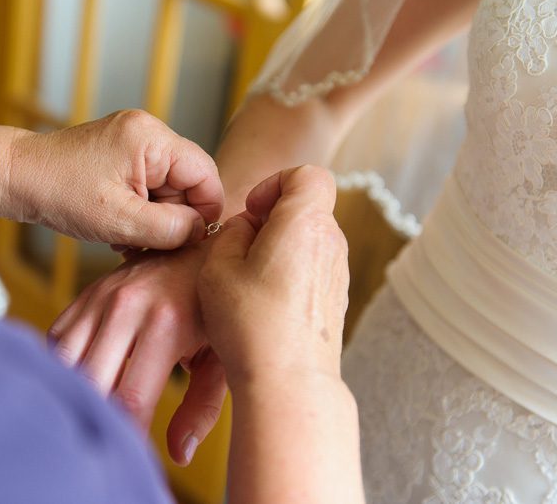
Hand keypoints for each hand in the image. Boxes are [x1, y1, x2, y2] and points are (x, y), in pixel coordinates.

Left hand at [5, 109, 222, 248]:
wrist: (14, 177)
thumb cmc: (59, 194)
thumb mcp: (120, 221)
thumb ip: (169, 228)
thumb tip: (202, 231)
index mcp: (152, 139)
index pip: (206, 174)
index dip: (205, 212)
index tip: (187, 241)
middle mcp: (148, 130)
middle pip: (189, 181)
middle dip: (174, 217)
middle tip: (148, 244)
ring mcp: (134, 139)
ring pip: (169, 186)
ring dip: (156, 217)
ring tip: (129, 237)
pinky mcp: (122, 151)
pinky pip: (150, 183)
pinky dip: (142, 208)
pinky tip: (122, 226)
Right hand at [48, 243, 227, 466]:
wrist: (203, 246)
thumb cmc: (219, 308)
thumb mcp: (221, 356)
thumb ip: (201, 407)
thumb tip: (178, 453)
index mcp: (167, 323)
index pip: (131, 398)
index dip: (127, 434)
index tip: (131, 452)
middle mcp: (128, 305)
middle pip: (91, 383)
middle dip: (96, 416)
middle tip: (106, 436)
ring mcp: (102, 295)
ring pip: (66, 361)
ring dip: (73, 392)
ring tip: (87, 413)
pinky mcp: (87, 292)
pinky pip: (58, 339)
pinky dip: (61, 365)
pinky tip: (77, 382)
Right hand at [198, 165, 348, 382]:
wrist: (288, 382)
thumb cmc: (251, 323)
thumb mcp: (218, 266)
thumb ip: (231, 232)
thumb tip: (247, 227)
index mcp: (306, 223)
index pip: (308, 175)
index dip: (276, 183)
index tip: (252, 210)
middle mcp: (332, 244)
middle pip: (307, 209)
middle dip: (272, 219)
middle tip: (241, 248)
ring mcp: (338, 274)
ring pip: (308, 241)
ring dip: (279, 249)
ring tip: (247, 281)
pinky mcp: (336, 301)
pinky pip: (312, 270)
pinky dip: (289, 275)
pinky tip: (264, 304)